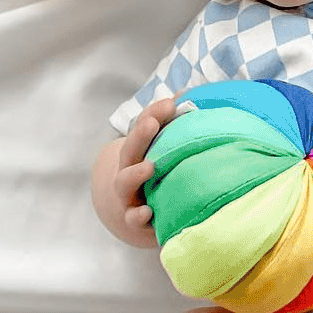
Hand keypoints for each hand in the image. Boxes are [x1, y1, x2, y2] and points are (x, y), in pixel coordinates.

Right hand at [111, 98, 180, 248]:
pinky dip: (138, 215)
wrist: (137, 216)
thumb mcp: (163, 149)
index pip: (143, 126)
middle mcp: (130, 169)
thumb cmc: (156, 176)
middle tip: (152, 124)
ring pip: (124, 182)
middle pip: (131, 149)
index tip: (171, 103)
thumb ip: (174, 124)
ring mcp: (129, 194)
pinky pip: (133, 218)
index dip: (154, 113)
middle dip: (140, 135)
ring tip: (150, 167)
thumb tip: (188, 93)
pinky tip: (148, 211)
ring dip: (135, 174)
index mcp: (140, 149)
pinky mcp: (134, 219)